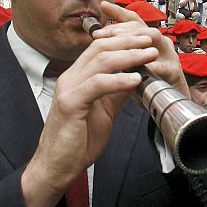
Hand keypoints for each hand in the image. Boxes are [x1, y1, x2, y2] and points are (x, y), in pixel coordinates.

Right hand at [21, 2, 186, 206]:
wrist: (56, 168)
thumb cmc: (78, 141)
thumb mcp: (103, 110)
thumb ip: (116, 91)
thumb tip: (136, 75)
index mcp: (77, 76)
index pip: (100, 46)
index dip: (123, 39)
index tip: (144, 39)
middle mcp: (71, 77)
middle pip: (101, 47)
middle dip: (128, 41)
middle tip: (149, 40)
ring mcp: (68, 88)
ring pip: (100, 61)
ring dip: (129, 55)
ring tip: (148, 54)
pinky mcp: (69, 103)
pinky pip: (97, 84)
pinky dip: (118, 79)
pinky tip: (135, 79)